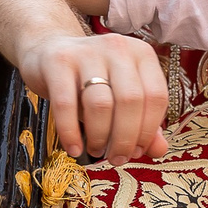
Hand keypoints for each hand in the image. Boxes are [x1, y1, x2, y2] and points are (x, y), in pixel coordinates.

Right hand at [16, 29, 168, 163]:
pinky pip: (66, 104)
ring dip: (100, 136)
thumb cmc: (91, 80)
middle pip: (130, 100)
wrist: (49, 52)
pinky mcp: (58, 62)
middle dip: (125, 138)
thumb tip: (158, 150)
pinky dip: (71, 132)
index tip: (137, 151)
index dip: (149, 130)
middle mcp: (118, 48)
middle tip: (116, 158)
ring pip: (101, 104)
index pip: (156, 96)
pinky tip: (74, 149)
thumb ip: (142, 121)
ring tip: (96, 150)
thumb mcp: (120, 96)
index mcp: (142, 55)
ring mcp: (87, 52)